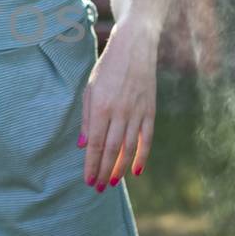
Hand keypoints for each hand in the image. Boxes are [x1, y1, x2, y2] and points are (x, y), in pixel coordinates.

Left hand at [80, 24, 158, 190]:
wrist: (135, 47)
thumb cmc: (107, 68)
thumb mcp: (90, 89)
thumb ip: (86, 118)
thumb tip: (83, 146)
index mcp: (101, 107)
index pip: (95, 144)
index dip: (92, 164)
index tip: (88, 180)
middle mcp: (119, 112)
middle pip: (111, 150)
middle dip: (104, 171)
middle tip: (99, 188)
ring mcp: (137, 112)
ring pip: (129, 148)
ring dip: (121, 168)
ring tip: (113, 182)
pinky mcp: (150, 110)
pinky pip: (147, 138)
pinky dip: (142, 156)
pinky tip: (136, 170)